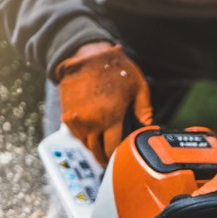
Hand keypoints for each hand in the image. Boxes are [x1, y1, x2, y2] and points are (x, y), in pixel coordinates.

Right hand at [55, 42, 152, 165]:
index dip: (119, 158)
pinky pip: (76, 135)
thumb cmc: (115, 69)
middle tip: (112, 162)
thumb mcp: (139, 87)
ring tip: (103, 151)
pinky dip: (85, 138)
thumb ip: (145, 111)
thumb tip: (150, 129)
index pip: (114, 149)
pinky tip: (93, 136)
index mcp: (111, 118)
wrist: (85, 54)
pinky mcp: (66, 115)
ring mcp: (76, 120)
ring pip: (85, 145)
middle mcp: (91, 122)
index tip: (123, 161)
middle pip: (97, 152)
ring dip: (94, 149)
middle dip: (105, 159)